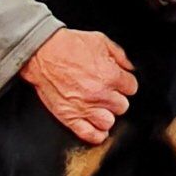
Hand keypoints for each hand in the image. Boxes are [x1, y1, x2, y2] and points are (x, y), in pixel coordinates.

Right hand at [20, 28, 136, 141]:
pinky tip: (97, 126)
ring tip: (101, 106)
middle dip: (116, 98)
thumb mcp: (101, 40)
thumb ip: (120, 55)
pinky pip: (90, 135)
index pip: (131, 88)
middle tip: (108, 92)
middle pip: (122, 106)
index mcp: (110, 75)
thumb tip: (130, 67)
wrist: (43, 53)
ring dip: (107, 114)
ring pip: (109, 122)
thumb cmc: (69, 45)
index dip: (125, 84)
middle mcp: (99, 94)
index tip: (119, 82)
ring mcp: (84, 108)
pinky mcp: (70, 117)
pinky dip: (96, 134)